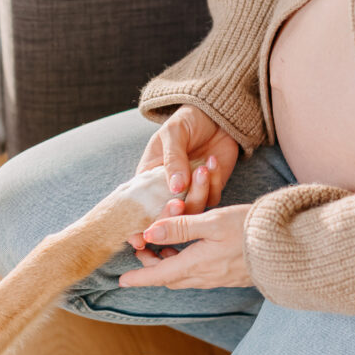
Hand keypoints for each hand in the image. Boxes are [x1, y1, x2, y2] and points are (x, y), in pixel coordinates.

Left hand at [119, 202, 252, 289]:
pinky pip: (201, 276)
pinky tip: (192, 251)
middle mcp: (206, 276)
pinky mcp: (232, 276)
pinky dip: (187, 266)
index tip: (122, 280)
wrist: (287, 246)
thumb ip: (180, 226)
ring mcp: (220, 278)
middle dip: (153, 269)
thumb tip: (150, 232)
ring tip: (164, 248)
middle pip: (170, 278)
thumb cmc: (249, 229)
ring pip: (185, 278)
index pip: (159, 275)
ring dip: (170, 266)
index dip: (139, 276)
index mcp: (197, 264)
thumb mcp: (212, 221)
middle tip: (143, 252)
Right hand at [129, 105, 239, 249]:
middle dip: (171, 216)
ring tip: (202, 167)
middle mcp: (168, 190)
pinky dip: (213, 183)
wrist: (216, 116)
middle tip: (178, 203)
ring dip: (198, 192)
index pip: (141, 206)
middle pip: (167, 215)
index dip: (138, 224)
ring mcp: (191, 192)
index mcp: (149, 177)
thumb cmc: (187, 121)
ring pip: (193, 209)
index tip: (138, 238)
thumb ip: (173, 159)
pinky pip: (212, 198)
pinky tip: (212, 161)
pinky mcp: (210, 189)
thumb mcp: (173, 133)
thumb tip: (174, 188)